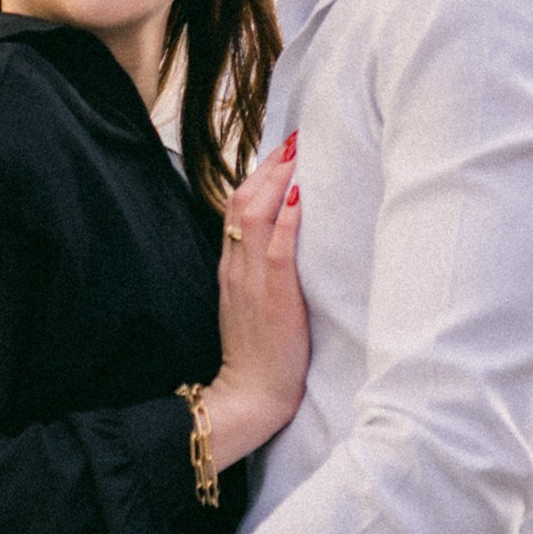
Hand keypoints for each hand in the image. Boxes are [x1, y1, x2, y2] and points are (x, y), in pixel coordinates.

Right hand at [206, 131, 308, 468]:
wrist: (249, 395)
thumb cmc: (260, 354)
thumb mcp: (253, 303)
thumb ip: (262, 271)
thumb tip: (286, 240)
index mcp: (231, 267)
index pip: (237, 206)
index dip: (259, 174)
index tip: (283, 150)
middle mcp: (236, 266)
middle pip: (242, 199)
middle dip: (269, 165)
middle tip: (296, 138)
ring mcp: (251, 280)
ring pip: (255, 214)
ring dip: (278, 178)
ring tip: (300, 152)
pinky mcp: (273, 296)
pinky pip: (276, 248)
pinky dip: (287, 217)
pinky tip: (301, 194)